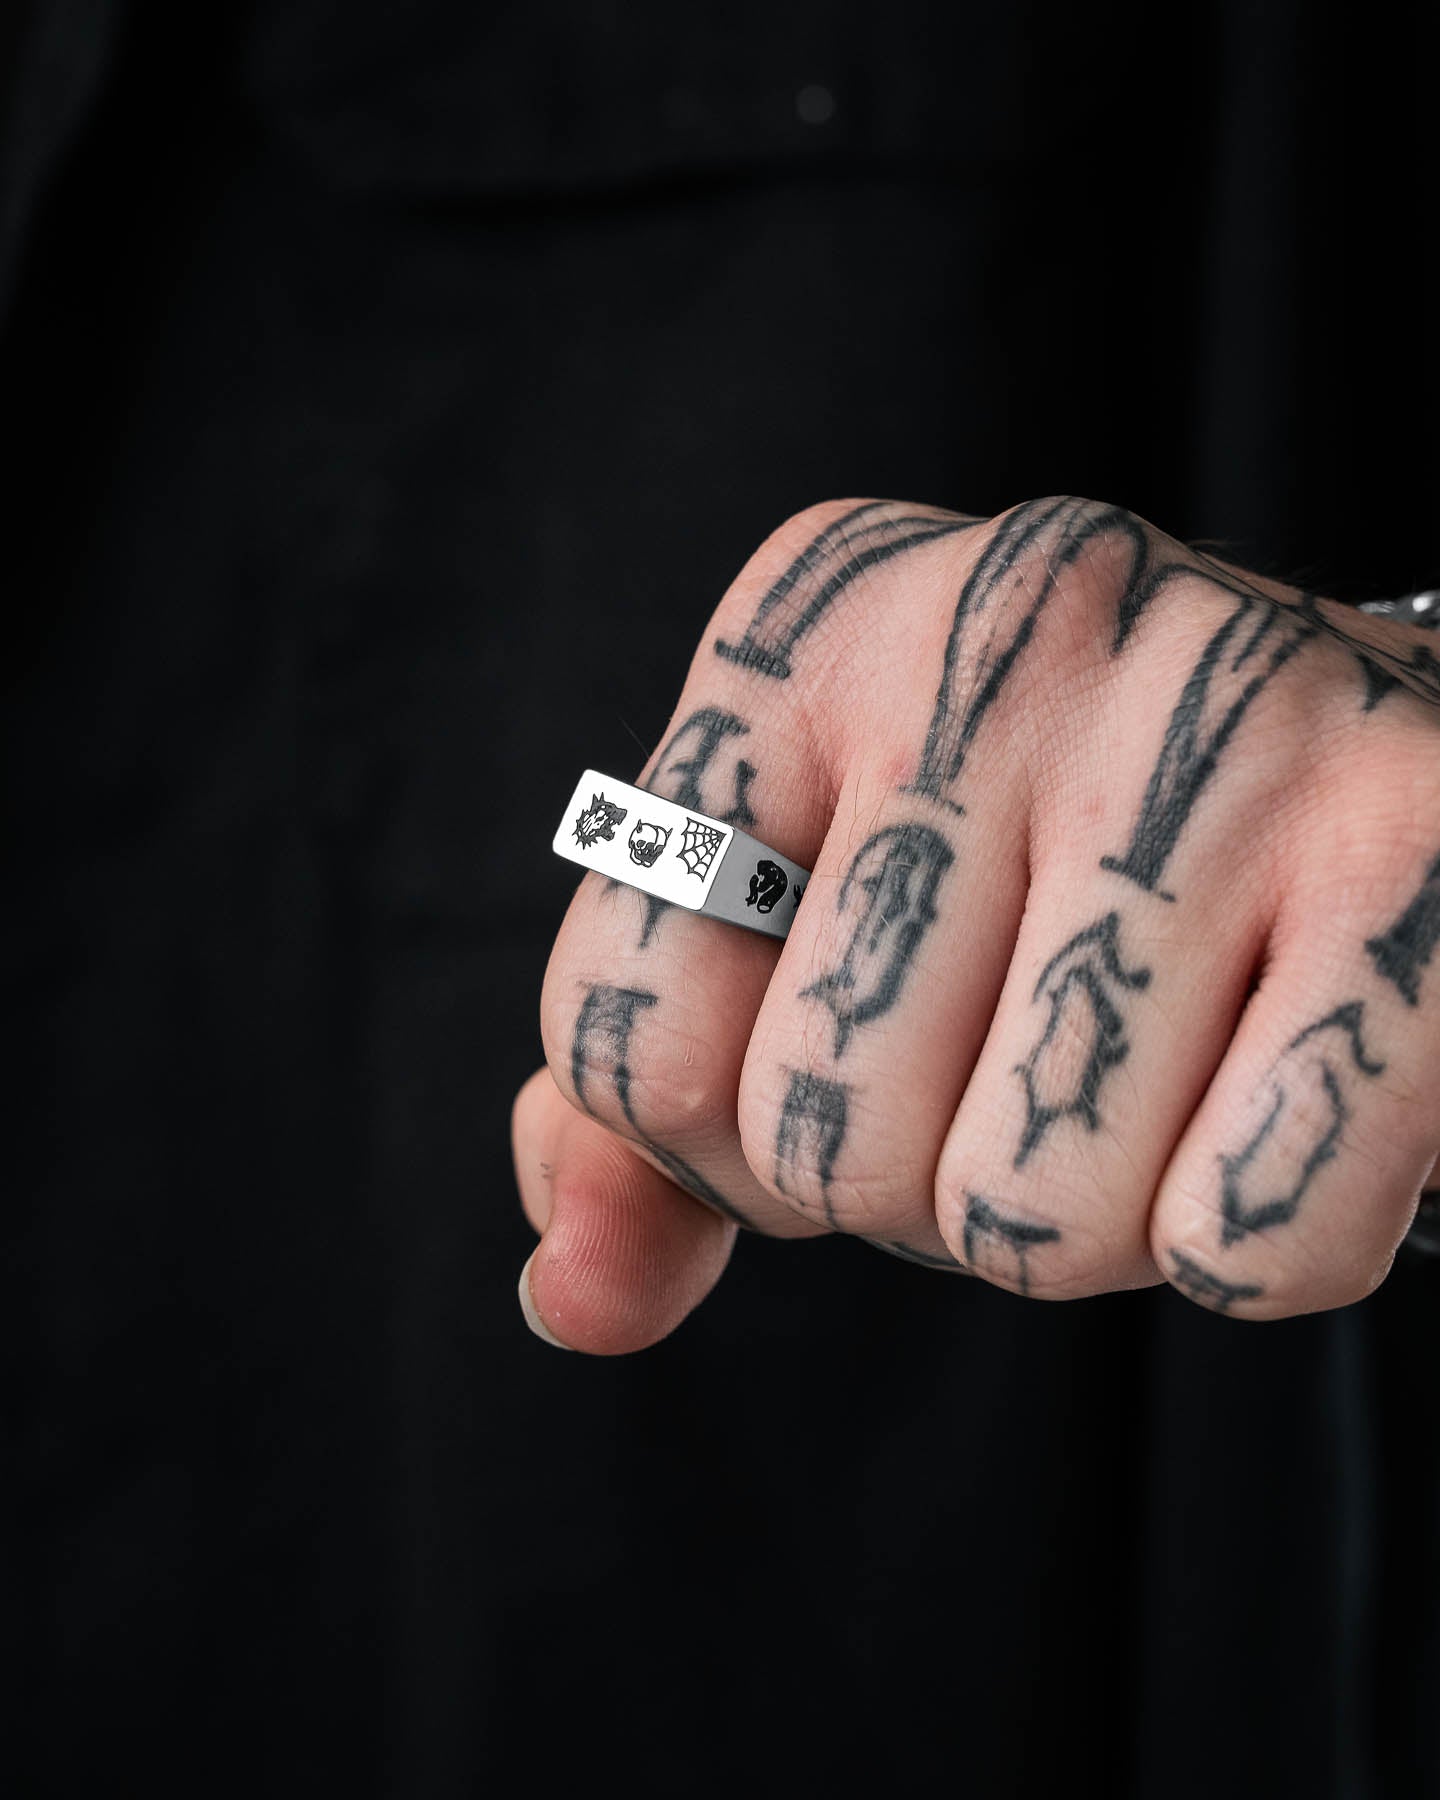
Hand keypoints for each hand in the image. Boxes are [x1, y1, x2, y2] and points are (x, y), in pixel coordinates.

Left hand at [513, 496, 1439, 1350]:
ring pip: (1030, 1220)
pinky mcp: (1421, 845)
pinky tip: (1284, 1091)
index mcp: (808, 627)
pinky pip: (1243, 1242)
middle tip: (1031, 1059)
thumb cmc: (1046, 869)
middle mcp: (1006, 628)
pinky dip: (1255, 1237)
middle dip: (921, 1184)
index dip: (731, 1138)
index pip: (626, 1040)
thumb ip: (651, 1118)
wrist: (1376, 763)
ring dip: (1087, 1219)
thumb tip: (571, 1299)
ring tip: (1161, 1066)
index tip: (849, 1052)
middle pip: (826, 1142)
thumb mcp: (804, 934)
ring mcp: (1225, 720)